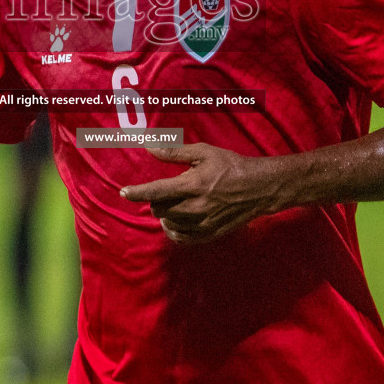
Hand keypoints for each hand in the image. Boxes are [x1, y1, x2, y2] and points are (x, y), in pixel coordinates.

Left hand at [118, 144, 282, 244]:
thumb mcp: (204, 152)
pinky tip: (177, 219)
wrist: (259, 188)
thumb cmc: (230, 166)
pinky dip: (174, 229)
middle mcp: (196, 207)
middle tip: (165, 192)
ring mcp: (203, 223)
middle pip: (159, 210)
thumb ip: (175, 152)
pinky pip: (181, 237)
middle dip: (155, 201)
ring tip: (174, 203)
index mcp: (193, 184)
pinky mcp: (209, 234)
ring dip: (165, 214)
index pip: (157, 191)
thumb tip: (149, 146)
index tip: (124, 192)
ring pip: (169, 224)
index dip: (137, 192)